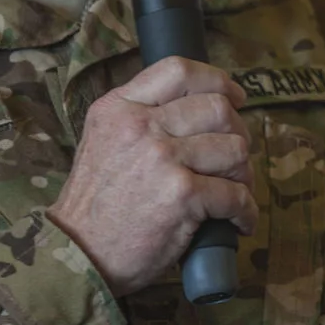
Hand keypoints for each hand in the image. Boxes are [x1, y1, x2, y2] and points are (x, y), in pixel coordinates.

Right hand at [46, 57, 256, 295]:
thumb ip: (139, 117)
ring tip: (236, 191)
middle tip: (235, 158)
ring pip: (234, 148)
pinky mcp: (182, 195)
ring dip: (244, 174)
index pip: (179, 70)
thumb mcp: (103, 140)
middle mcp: (141, 126)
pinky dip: (246, 211)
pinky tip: (240, 222)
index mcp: (120, 107)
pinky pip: (235, 195)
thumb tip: (195, 108)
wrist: (78, 254)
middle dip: (238, 133)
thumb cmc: (94, 205)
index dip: (217, 80)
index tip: (235, 98)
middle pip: (217, 108)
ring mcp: (164, 158)